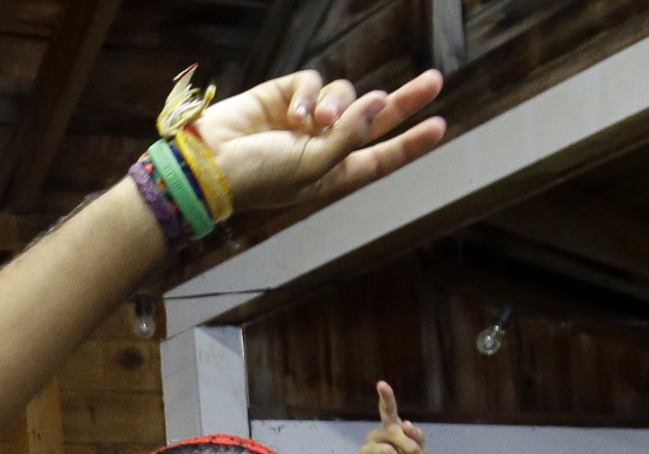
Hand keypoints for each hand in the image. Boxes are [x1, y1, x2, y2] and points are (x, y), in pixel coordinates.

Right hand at [194, 66, 444, 214]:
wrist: (207, 164)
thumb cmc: (258, 178)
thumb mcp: (312, 167)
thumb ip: (350, 136)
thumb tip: (380, 102)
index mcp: (332, 174)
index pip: (380, 157)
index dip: (411, 143)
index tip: (440, 125)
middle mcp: (323, 145)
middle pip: (374, 119)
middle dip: (404, 100)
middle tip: (435, 80)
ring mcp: (304, 120)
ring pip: (343, 95)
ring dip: (336, 103)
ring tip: (314, 121)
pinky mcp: (284, 96)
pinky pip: (312, 82)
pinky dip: (308, 94)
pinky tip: (292, 113)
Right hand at [354, 381, 428, 453]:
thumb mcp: (422, 453)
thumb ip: (417, 437)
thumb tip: (404, 424)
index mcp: (391, 431)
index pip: (388, 411)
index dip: (386, 398)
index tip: (381, 384)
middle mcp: (376, 437)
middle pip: (393, 432)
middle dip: (409, 447)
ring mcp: (367, 451)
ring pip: (387, 451)